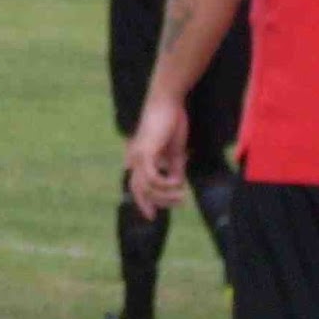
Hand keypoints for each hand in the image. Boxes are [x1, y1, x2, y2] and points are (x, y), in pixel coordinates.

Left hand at [125, 94, 188, 218]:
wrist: (169, 102)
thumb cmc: (171, 122)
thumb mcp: (175, 151)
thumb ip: (174, 168)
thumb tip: (177, 184)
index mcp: (140, 159)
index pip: (136, 187)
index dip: (143, 203)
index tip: (152, 217)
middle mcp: (135, 159)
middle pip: (139, 192)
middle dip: (158, 203)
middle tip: (179, 203)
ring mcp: (138, 156)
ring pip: (146, 188)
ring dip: (165, 196)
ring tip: (183, 196)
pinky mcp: (145, 152)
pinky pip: (152, 178)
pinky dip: (165, 185)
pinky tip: (178, 184)